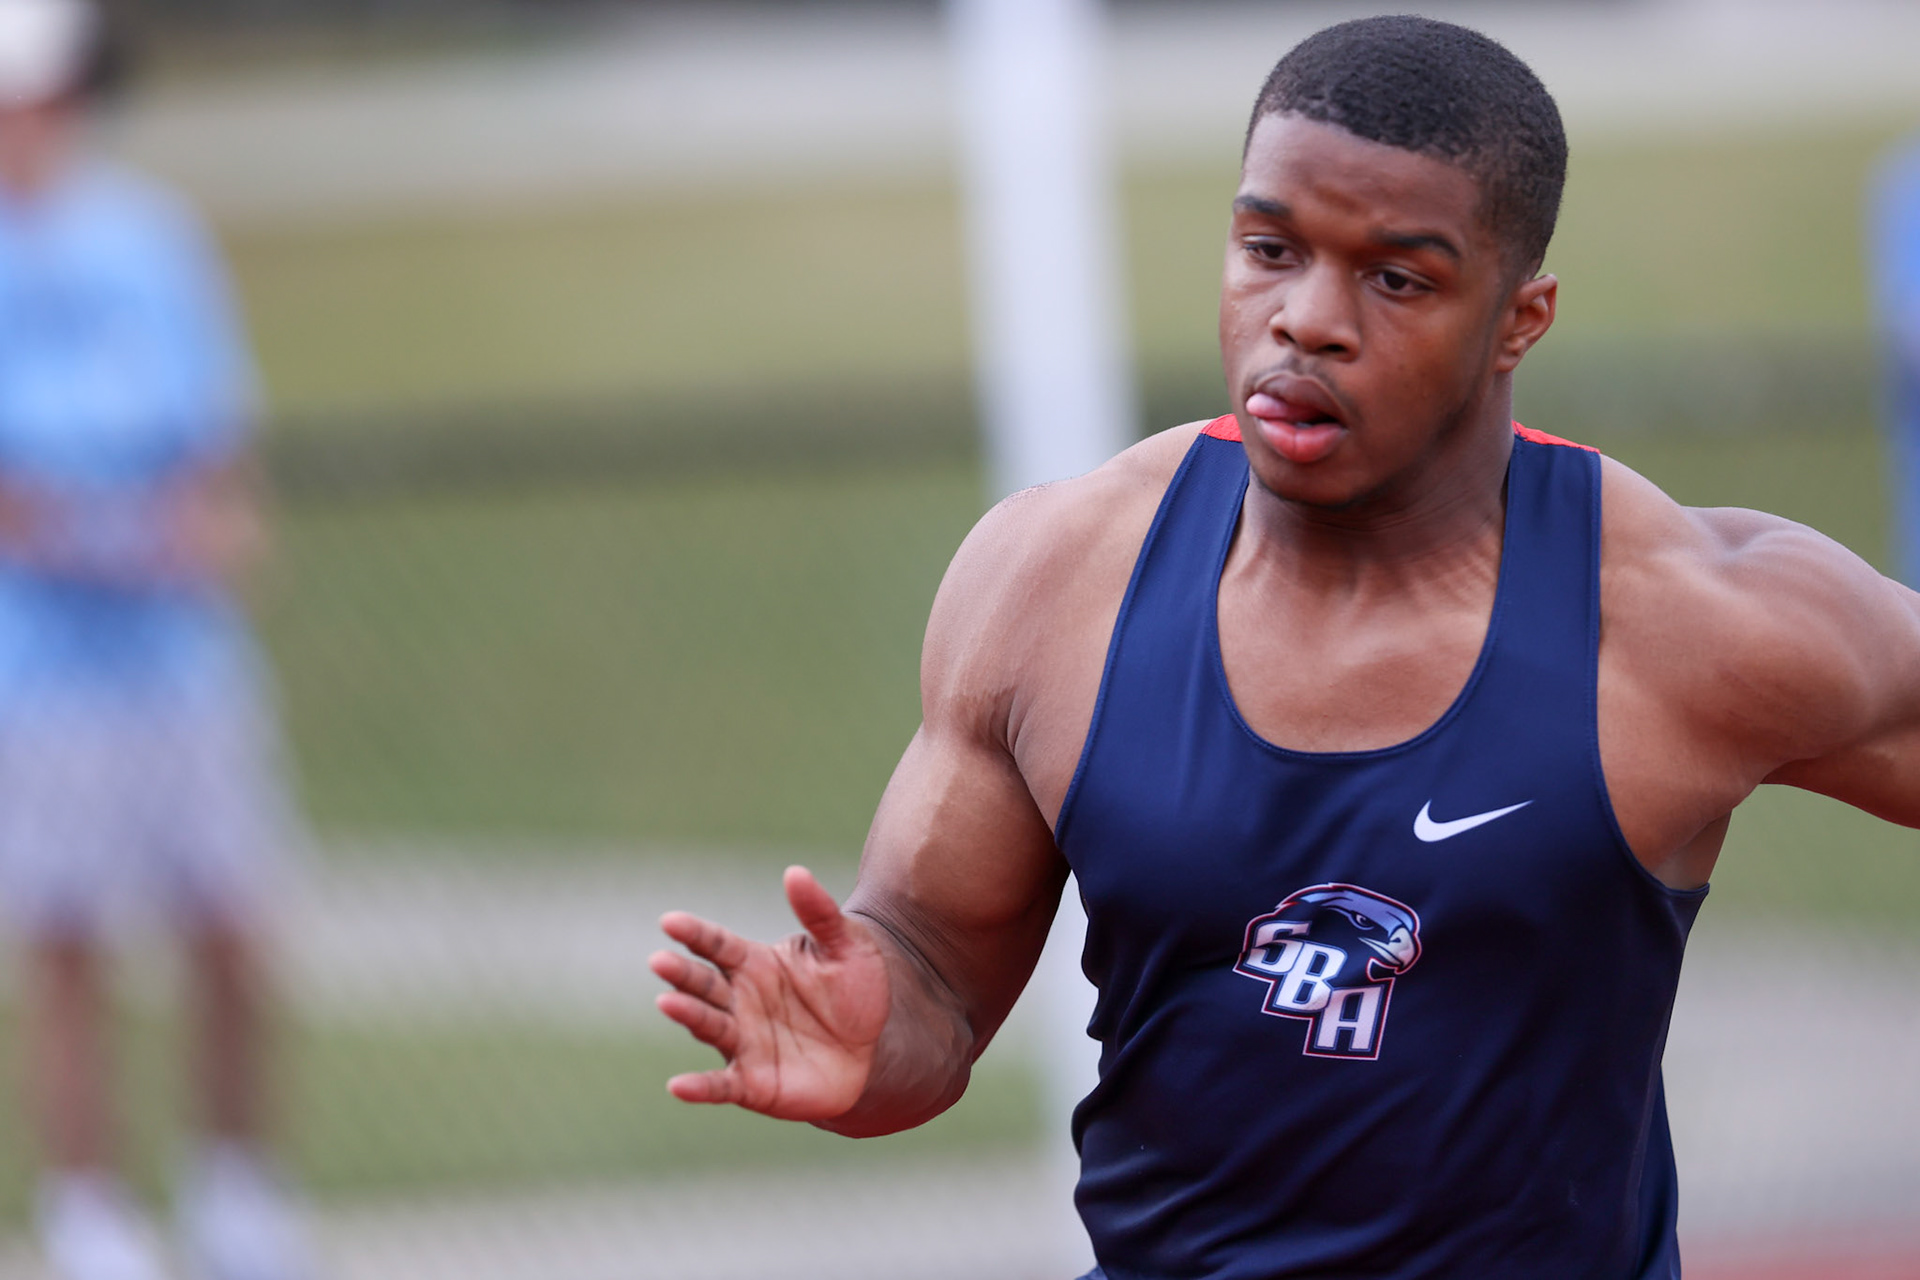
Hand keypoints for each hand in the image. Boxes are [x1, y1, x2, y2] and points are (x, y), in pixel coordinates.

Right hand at [651, 865, 891, 1120]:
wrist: (874, 1047)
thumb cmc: (855, 989)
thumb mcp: (847, 944)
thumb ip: (819, 912)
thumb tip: (795, 872)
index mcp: (754, 963)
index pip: (717, 944)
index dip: (694, 933)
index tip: (669, 921)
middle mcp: (739, 1001)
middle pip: (704, 983)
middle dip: (681, 973)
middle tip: (659, 960)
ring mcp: (742, 1042)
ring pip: (709, 1026)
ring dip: (687, 1015)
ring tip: (668, 1002)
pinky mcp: (751, 1083)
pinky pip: (721, 1086)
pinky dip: (699, 1087)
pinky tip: (677, 1087)